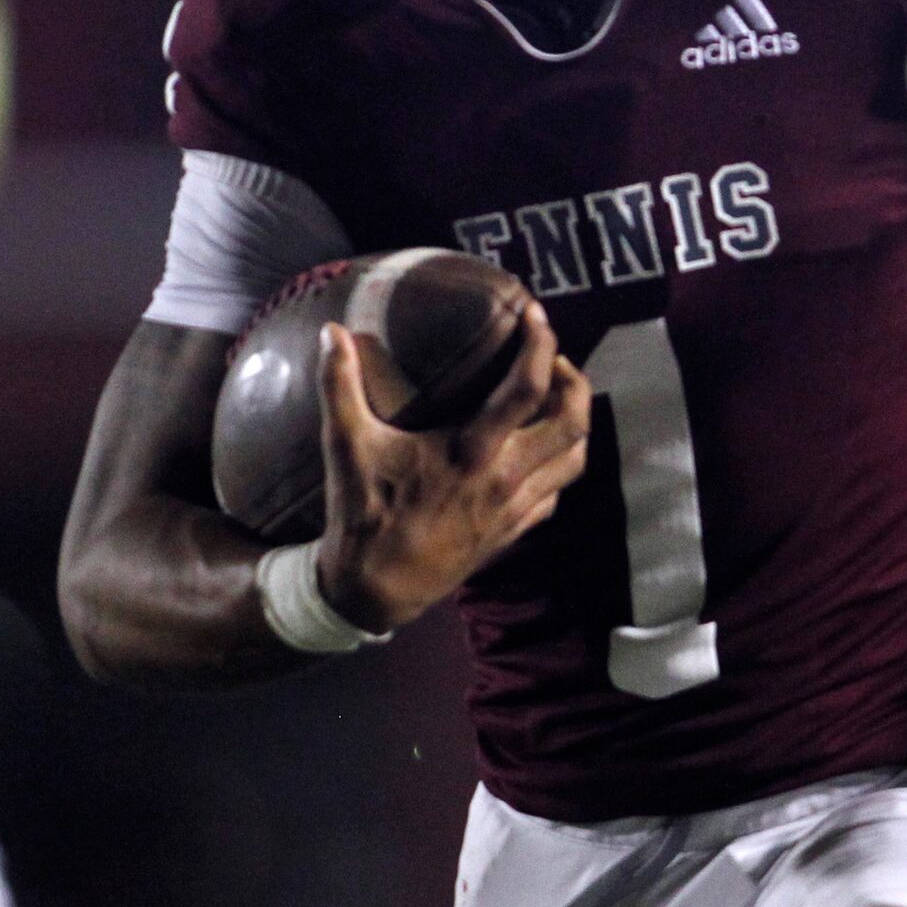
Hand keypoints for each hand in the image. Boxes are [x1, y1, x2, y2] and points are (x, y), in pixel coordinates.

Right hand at [314, 302, 593, 633]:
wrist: (375, 591)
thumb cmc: (363, 515)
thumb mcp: (346, 446)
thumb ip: (340, 384)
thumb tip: (331, 332)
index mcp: (472, 451)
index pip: (528, 387)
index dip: (540, 343)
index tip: (534, 315)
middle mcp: (506, 478)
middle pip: (572, 422)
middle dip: (573, 379)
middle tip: (550, 358)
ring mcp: (515, 508)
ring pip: (574, 459)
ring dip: (574, 421)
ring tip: (554, 397)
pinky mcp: (513, 532)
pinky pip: (557, 492)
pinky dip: (559, 463)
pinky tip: (538, 450)